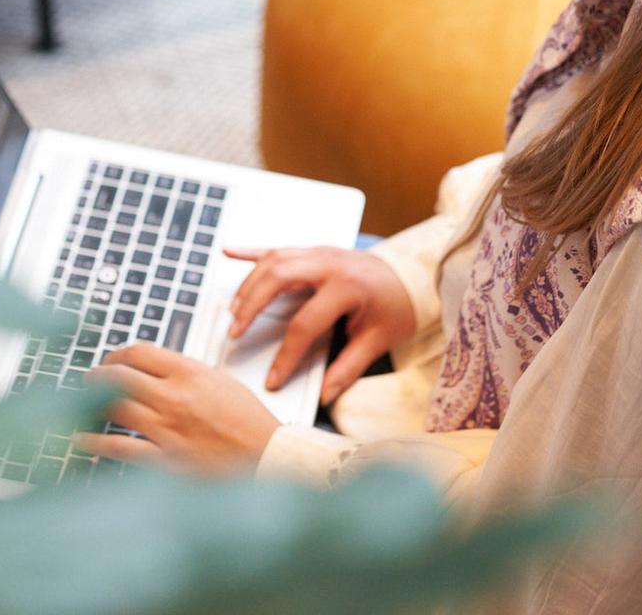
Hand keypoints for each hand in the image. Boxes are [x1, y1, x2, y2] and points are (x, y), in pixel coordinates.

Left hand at [75, 343, 279, 473]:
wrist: (267, 459)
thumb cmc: (251, 423)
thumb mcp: (221, 382)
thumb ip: (187, 373)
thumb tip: (158, 370)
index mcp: (190, 373)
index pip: (139, 352)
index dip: (117, 355)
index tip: (110, 361)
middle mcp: (174, 397)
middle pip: (118, 377)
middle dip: (97, 376)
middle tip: (88, 380)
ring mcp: (166, 429)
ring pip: (113, 407)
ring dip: (91, 404)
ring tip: (82, 404)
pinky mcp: (164, 460)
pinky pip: (119, 447)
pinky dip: (95, 442)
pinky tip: (83, 439)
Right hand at [224, 245, 416, 405]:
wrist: (412, 275)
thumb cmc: (396, 306)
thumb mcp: (379, 340)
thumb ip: (349, 367)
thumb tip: (325, 395)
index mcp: (347, 287)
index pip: (305, 324)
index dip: (286, 356)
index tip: (272, 379)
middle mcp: (329, 264)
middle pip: (278, 279)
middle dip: (252, 306)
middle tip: (235, 333)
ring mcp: (320, 252)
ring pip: (273, 260)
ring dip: (249, 284)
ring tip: (233, 311)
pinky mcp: (314, 249)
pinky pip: (278, 247)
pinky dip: (251, 250)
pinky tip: (229, 251)